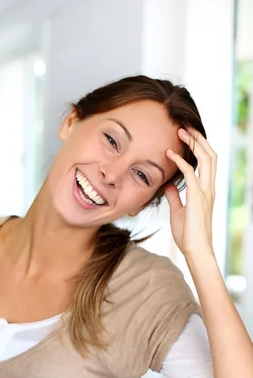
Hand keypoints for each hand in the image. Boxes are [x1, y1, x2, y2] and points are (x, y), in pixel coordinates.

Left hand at [164, 128, 216, 258]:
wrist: (195, 250)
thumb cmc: (188, 235)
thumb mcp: (178, 212)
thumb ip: (174, 197)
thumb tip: (167, 184)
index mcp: (206, 191)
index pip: (208, 162)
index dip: (200, 147)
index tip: (187, 136)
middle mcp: (209, 188)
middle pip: (210, 155)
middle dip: (199, 139)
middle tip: (185, 127)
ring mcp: (205, 192)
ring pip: (206, 159)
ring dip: (193, 143)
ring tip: (180, 132)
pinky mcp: (197, 197)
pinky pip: (190, 173)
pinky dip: (180, 160)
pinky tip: (169, 154)